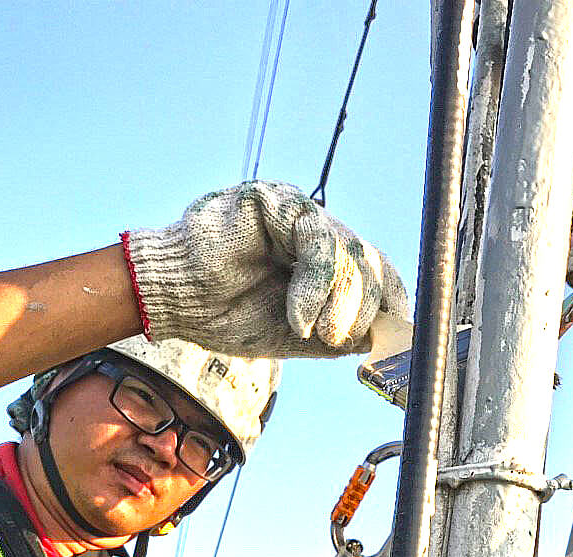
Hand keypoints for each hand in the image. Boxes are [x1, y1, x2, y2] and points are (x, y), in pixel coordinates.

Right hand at [123, 181, 408, 357]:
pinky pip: (316, 239)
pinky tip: (299, 317)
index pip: (371, 270)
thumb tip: (377, 337)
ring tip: (321, 333)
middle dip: (364, 305)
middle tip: (342, 339)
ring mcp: (296, 213)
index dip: (391, 298)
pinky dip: (315, 283)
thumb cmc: (226, 317)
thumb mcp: (293, 335)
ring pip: (346, 250)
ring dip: (341, 299)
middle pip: (366, 259)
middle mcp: (314, 231)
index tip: (398, 331)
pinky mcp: (275, 201)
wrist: (174, 303)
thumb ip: (335, 335)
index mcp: (320, 259)